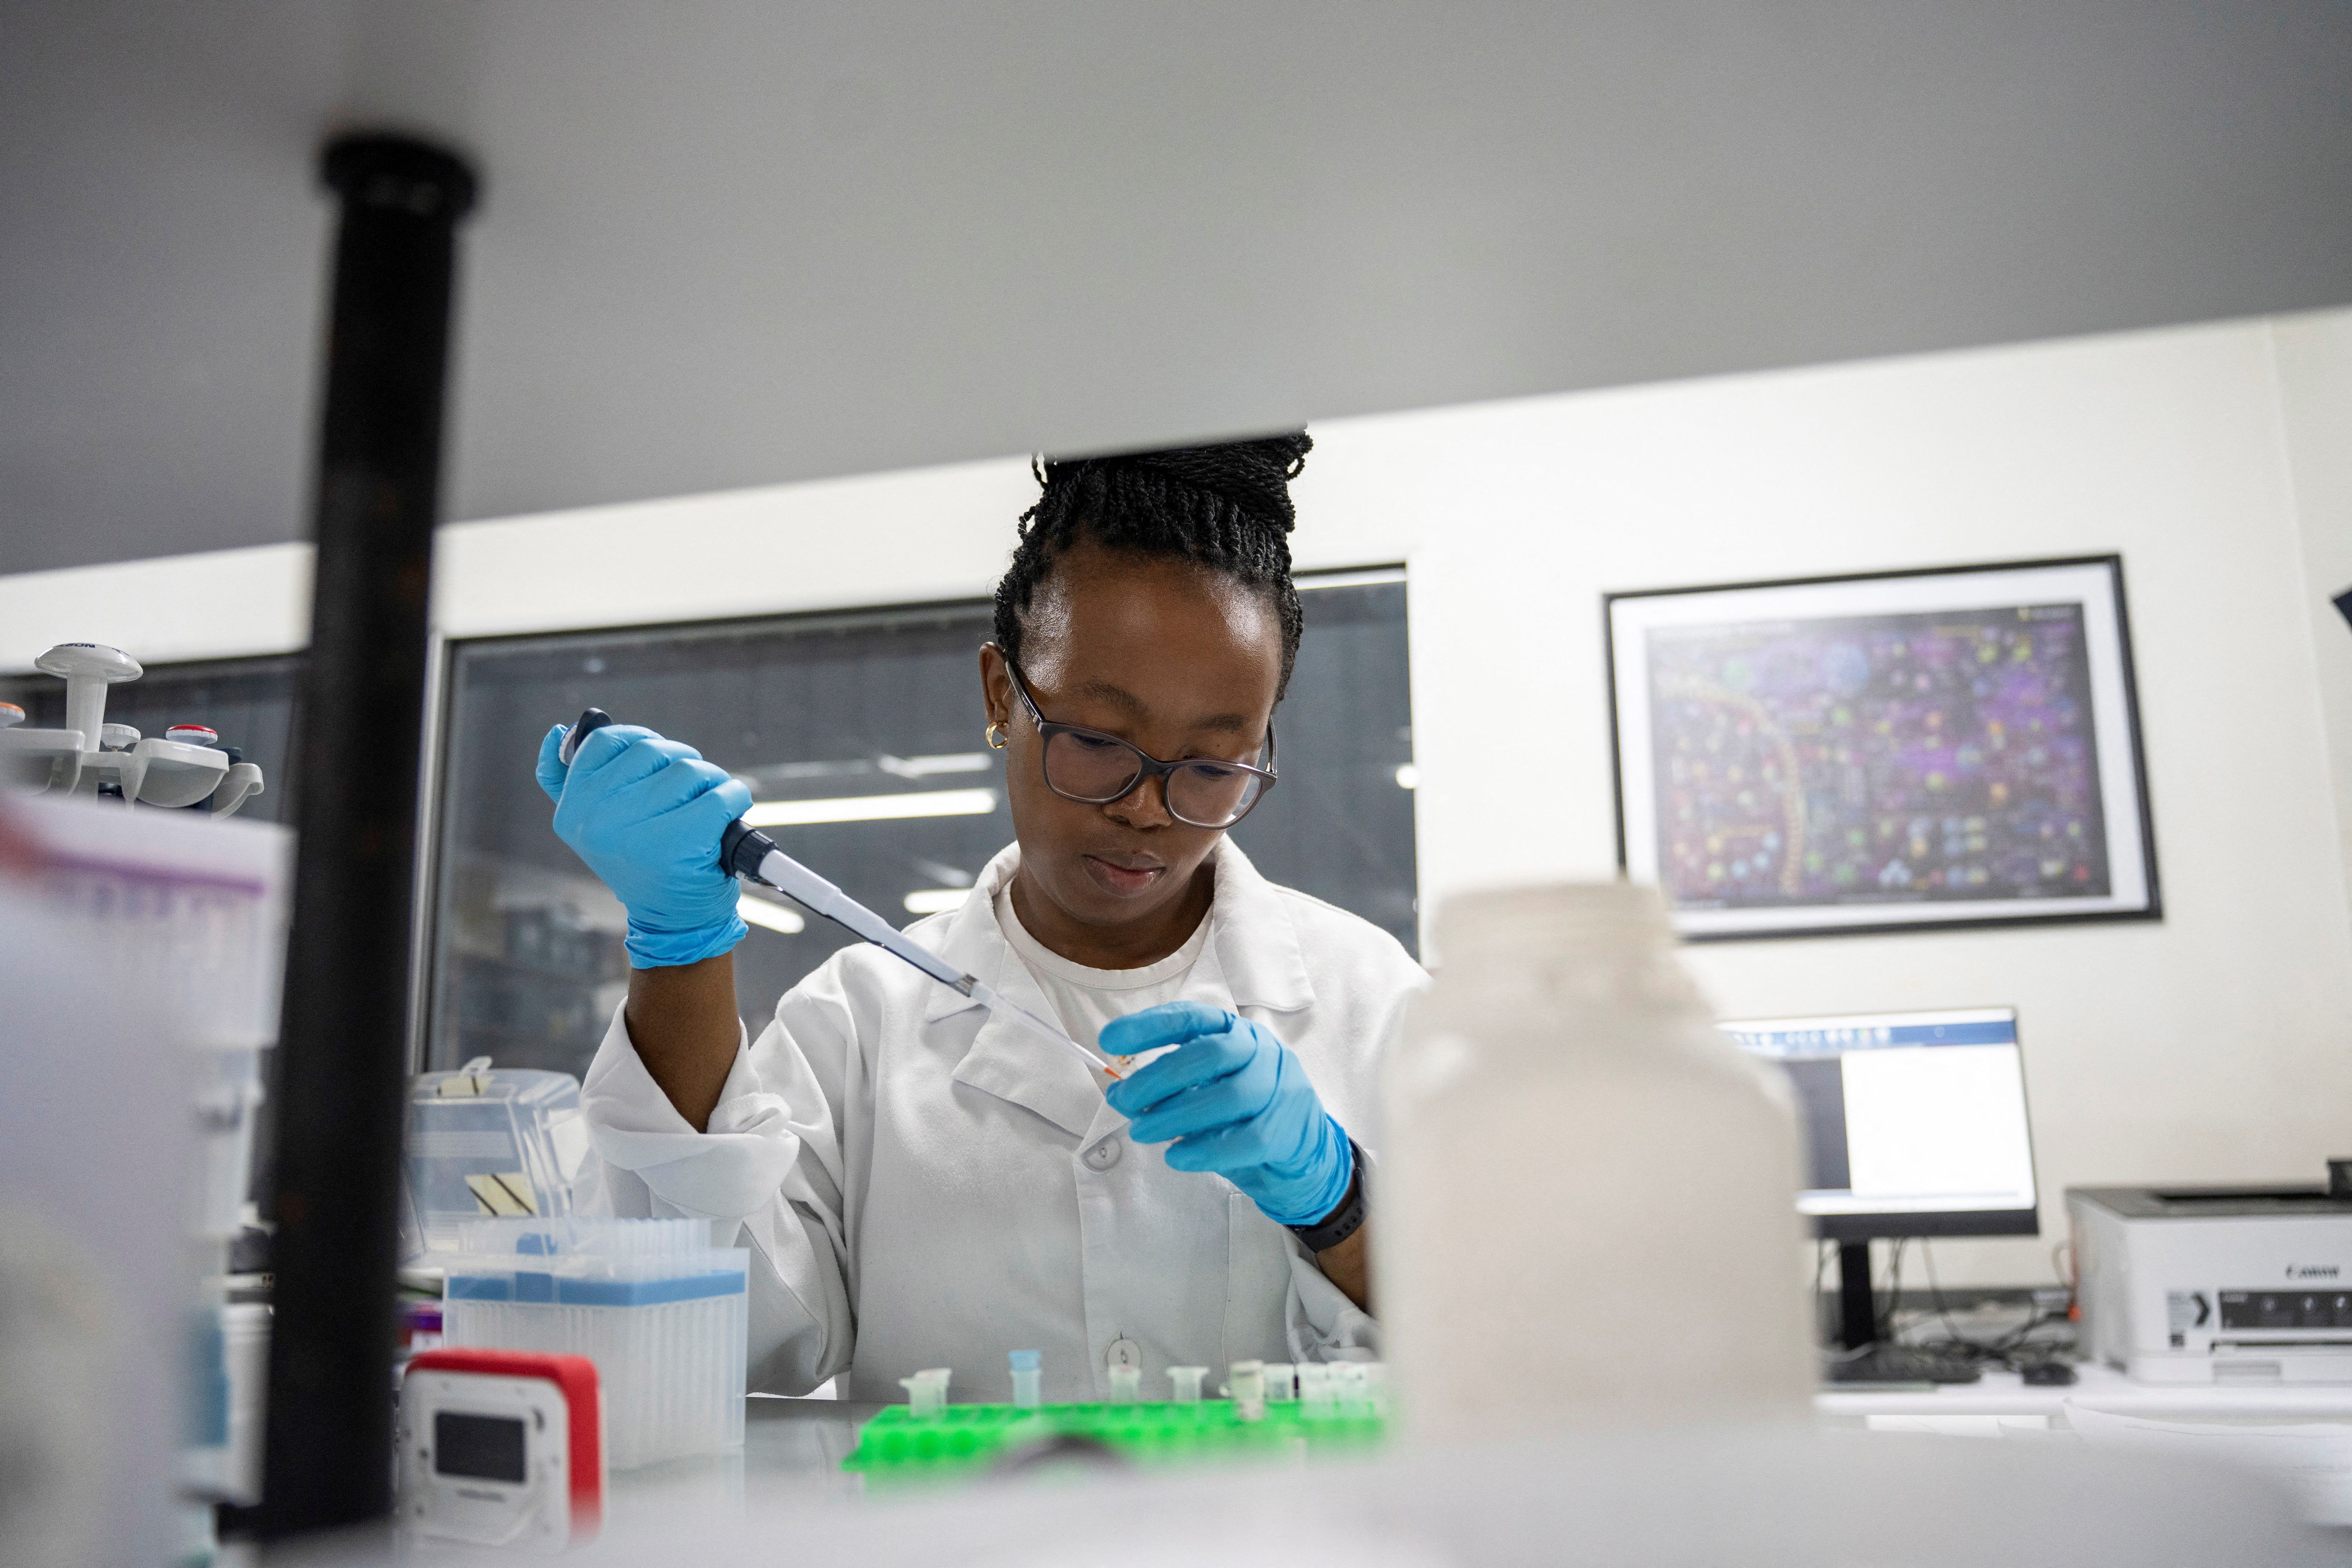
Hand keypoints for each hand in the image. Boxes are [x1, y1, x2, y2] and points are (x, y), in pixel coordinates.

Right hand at [535, 721, 751, 967]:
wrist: (675, 922)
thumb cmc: (645, 864)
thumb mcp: (597, 826)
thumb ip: (571, 782)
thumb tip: (560, 733)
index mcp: (573, 812)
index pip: (604, 742)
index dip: (637, 740)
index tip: (654, 760)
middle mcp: (596, 822)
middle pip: (651, 750)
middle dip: (679, 763)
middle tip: (686, 793)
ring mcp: (635, 833)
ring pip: (688, 769)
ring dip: (709, 781)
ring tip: (704, 810)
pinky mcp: (680, 843)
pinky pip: (721, 793)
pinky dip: (734, 798)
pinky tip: (728, 815)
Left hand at [1101, 1001, 1353, 1227]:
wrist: (1301, 1148)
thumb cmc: (1241, 1112)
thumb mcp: (1205, 1086)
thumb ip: (1168, 1086)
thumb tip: (1120, 1093)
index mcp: (1234, 1032)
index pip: (1191, 1018)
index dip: (1149, 1026)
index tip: (1109, 1040)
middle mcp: (1260, 1051)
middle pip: (1210, 1054)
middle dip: (1159, 1078)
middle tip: (1123, 1101)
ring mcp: (1280, 1088)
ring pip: (1229, 1097)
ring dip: (1176, 1116)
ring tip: (1142, 1133)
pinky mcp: (1288, 1130)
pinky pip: (1246, 1139)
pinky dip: (1205, 1150)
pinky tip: (1177, 1158)